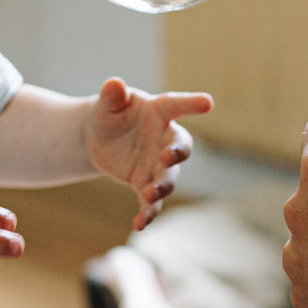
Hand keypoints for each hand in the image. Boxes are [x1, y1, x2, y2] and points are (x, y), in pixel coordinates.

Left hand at [86, 77, 208, 230]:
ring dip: (162, 186)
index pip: (177, 106)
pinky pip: (151, 202)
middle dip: (176, 154)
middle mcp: (164, 139)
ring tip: (149, 195)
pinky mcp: (145, 184)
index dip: (192, 103)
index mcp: (158, 112)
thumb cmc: (110, 113)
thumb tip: (114, 83)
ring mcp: (157, 164)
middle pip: (179, 147)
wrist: (99, 139)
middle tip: (167, 158)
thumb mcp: (108, 103)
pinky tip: (139, 224)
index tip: (208, 102)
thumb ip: (112, 95)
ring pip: (168, 178)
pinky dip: (147, 213)